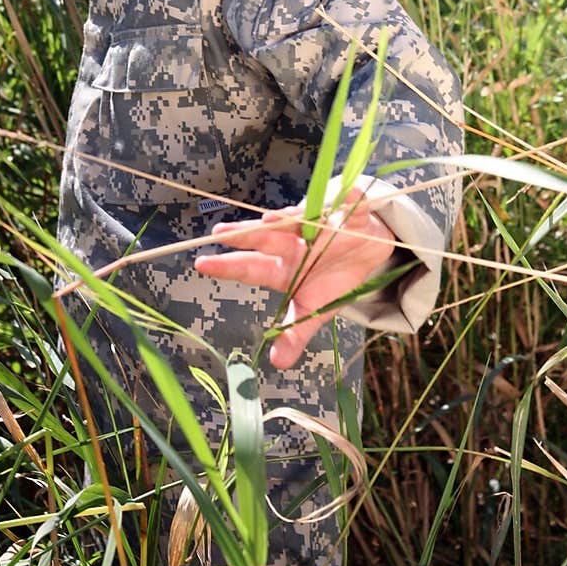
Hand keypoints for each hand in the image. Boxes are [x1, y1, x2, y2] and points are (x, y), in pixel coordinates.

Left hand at [193, 190, 395, 369]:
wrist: (365, 251)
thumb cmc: (330, 278)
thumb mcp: (314, 310)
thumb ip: (295, 333)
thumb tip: (277, 364)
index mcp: (282, 266)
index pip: (250, 267)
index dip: (227, 266)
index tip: (201, 265)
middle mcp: (295, 242)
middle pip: (268, 238)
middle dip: (246, 235)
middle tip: (221, 233)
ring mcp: (320, 225)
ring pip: (301, 218)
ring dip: (288, 217)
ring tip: (272, 219)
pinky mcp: (349, 214)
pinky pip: (350, 207)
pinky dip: (349, 203)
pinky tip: (345, 202)